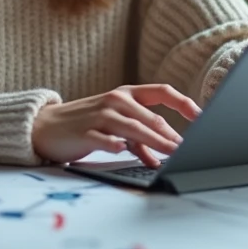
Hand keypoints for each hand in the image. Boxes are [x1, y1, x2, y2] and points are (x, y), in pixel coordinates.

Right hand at [33, 84, 201, 166]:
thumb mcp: (115, 125)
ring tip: (172, 153)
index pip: (162, 92)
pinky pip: (105, 139)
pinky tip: (124, 150)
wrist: (45, 127)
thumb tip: (162, 156)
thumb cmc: (85, 125)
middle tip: (189, 149)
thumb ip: (139, 138)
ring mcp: (100, 115)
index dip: (184, 103)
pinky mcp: (85, 132)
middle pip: (151, 118)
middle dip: (172, 136)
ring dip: (155, 142)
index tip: (202, 116)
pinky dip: (116, 144)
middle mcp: (116, 101)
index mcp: (126, 94)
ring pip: (134, 128)